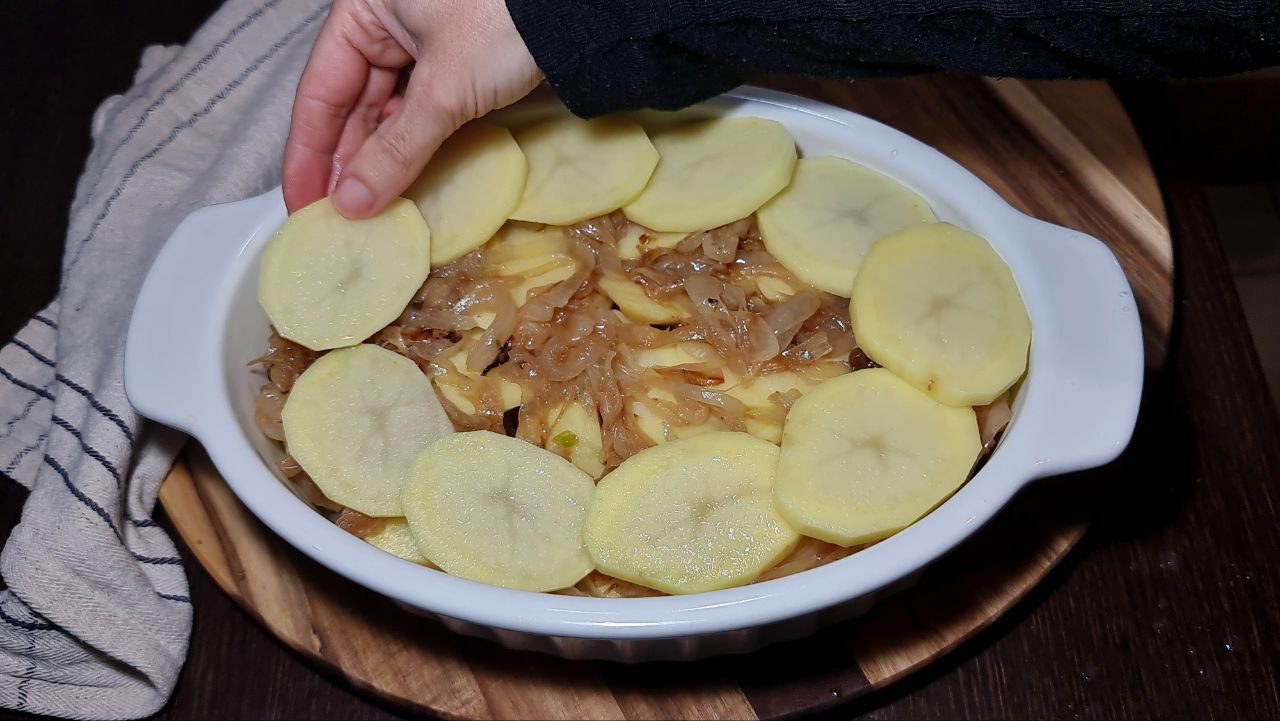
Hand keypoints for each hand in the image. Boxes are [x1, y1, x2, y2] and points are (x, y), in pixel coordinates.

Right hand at [283, 0, 541, 216]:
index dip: (308, 156)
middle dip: (345, 166)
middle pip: (350, 106)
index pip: (318, 93)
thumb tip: (355, 204)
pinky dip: (413, 148)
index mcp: (363, 12)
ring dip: (380, 162)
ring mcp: (422, 43)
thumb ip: (397, 149)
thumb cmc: (504, 23)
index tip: (303, 206)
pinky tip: (404, 185)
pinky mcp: (457, 63)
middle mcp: (385, 24)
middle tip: (337, 223)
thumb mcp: (445, 90)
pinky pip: (421, 112)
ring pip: (387, 113)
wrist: (580, 10)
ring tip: (369, 213)